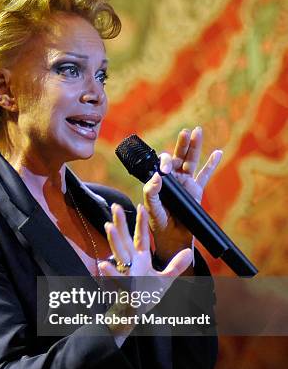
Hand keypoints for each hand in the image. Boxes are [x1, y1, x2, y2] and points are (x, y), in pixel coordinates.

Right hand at [98, 203, 192, 345]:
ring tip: (108, 226)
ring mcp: (126, 273)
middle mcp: (131, 262)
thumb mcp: (165, 279)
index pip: (140, 236)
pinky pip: (116, 278)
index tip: (141, 206)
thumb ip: (176, 266)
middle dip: (120, 223)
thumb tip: (187, 252)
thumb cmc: (146, 294)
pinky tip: (103, 264)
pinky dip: (110, 272)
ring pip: (118, 254)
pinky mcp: (124, 286)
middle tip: (115, 206)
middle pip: (125, 239)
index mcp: (140, 258)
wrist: (133, 313)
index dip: (141, 222)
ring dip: (114, 240)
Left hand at [143, 126, 221, 264]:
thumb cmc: (158, 223)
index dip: (165, 161)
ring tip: (198, 131)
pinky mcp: (196, 190)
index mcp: (160, 180)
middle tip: (185, 132)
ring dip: (195, 147)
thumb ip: (151, 193)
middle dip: (182, 144)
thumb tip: (157, 176)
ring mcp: (186, 183)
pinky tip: (217, 152)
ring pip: (192, 161)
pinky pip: (205, 175)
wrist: (172, 237)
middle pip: (178, 156)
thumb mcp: (152, 209)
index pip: (163, 164)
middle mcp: (173, 178)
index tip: (165, 167)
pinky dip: (212, 164)